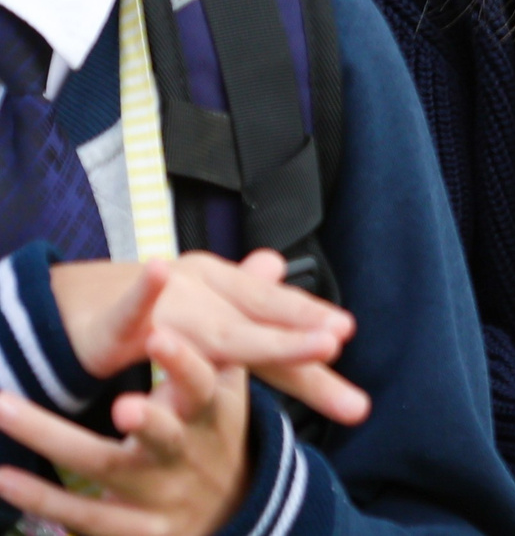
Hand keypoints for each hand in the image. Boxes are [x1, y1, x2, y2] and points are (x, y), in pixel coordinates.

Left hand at [0, 323, 253, 535]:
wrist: (225, 514)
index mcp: (214, 416)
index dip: (183, 364)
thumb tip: (270, 261)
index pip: (206, 386)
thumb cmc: (218, 436)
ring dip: (58, 440)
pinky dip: (37, 495)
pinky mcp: (126, 528)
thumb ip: (246, 326)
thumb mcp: (236, 385)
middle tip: (124, 399)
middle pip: (165, 435)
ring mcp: (155, 494)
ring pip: (106, 468)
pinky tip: (2, 475)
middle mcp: (186, 454)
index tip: (158, 334)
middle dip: (148, 420)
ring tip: (16, 409)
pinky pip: (76, 513)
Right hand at [50, 252, 368, 424]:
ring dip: (260, 335)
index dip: (311, 331)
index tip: (348, 339)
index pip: (277, 317)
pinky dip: (142, 291)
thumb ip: (248, 308)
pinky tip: (156, 273)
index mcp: (224, 294)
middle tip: (339, 342)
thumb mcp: (202, 311)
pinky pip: (129, 308)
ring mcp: (161, 304)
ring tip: (310, 341)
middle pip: (259, 321)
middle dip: (301, 339)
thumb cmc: (146, 313)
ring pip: (214, 325)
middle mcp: (201, 291)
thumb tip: (284, 269)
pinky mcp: (113, 322)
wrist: (69, 309)